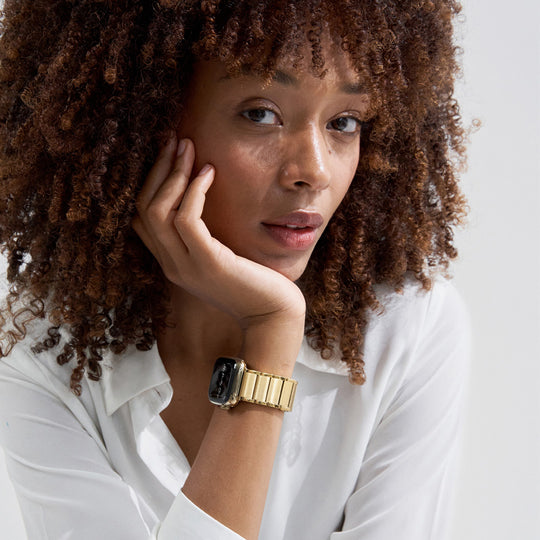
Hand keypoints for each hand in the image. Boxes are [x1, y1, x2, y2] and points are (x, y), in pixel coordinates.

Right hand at [132, 135, 305, 330]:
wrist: (273, 315)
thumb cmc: (253, 283)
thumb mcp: (221, 256)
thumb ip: (205, 236)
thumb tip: (202, 198)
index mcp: (172, 262)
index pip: (141, 218)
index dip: (150, 183)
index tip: (168, 154)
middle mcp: (171, 265)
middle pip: (143, 208)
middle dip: (158, 169)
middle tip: (174, 140)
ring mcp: (186, 266)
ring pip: (157, 211)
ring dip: (173, 173)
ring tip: (188, 146)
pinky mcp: (208, 264)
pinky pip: (186, 219)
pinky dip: (194, 192)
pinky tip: (209, 172)